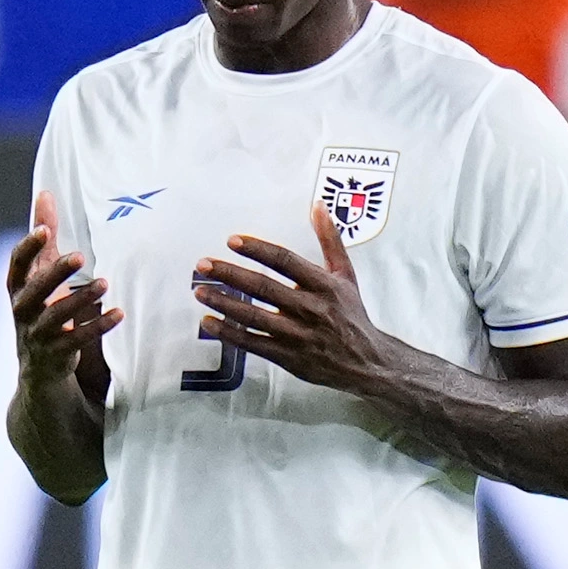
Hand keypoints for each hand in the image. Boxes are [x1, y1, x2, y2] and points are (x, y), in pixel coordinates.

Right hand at [6, 191, 120, 389]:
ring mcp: (38, 334)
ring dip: (81, 298)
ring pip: (57, 316)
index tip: (45, 230)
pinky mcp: (57, 352)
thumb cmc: (40, 308)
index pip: (17, 264)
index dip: (28, 247)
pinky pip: (79, 339)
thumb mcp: (38, 273)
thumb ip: (43, 237)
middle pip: (35, 290)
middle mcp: (22, 310)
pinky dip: (99, 326)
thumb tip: (45, 193)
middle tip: (78, 255)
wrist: (39, 366)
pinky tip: (118, 313)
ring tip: (105, 282)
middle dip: (55, 273)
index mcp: (16, 287)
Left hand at [191, 206, 398, 395]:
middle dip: (231, 275)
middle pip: (265, 288)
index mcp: (324, 285)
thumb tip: (318, 206)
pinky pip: (253, 344)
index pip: (286, 262)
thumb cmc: (352, 315)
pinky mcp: (289, 358)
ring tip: (200, 291)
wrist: (367, 362)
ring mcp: (299, 335)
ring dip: (224, 303)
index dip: (258, 250)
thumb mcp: (345, 275)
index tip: (233, 241)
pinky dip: (230, 334)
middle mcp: (311, 309)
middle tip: (204, 265)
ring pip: (255, 317)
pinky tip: (209, 322)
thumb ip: (329, 240)